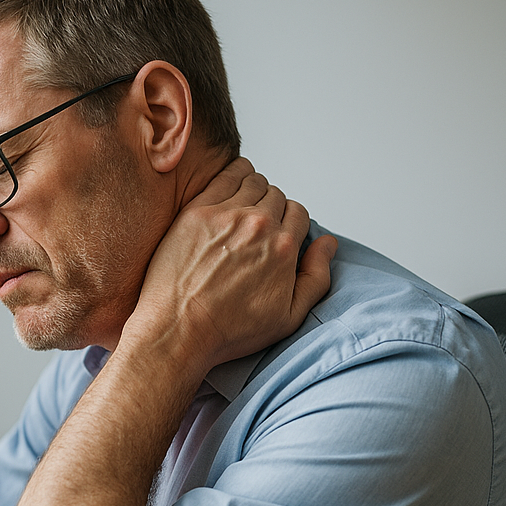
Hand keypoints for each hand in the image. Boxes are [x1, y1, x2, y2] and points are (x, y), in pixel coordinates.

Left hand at [121, 157, 335, 373]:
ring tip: (242, 206)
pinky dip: (232, 176)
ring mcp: (226, 214)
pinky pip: (224, 177)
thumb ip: (316, 277)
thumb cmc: (228, 330)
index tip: (275, 232)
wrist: (178, 330)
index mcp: (284, 247)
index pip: (298, 213)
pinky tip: (228, 185)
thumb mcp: (288, 317)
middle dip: (270, 207)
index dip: (288, 221)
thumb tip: (328, 243)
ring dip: (252, 189)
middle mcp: (259, 225)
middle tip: (254, 225)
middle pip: (275, 196)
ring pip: (251, 181)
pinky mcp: (197, 211)